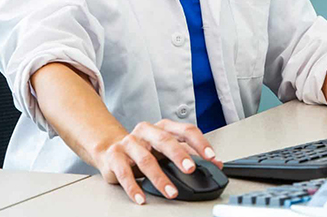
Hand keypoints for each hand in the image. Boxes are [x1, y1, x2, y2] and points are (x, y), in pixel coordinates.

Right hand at [92, 119, 222, 204]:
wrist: (110, 148)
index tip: (211, 157)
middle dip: (179, 155)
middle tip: (191, 169)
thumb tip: (216, 163)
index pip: (185, 130)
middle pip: (164, 140)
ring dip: (160, 178)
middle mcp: (146, 131)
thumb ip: (189, 153)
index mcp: (163, 127)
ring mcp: (129, 143)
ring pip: (145, 159)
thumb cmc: (144, 148)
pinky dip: (134, 187)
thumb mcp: (166, 147)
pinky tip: (141, 198)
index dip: (199, 143)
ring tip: (171, 192)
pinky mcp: (115, 156)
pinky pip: (125, 173)